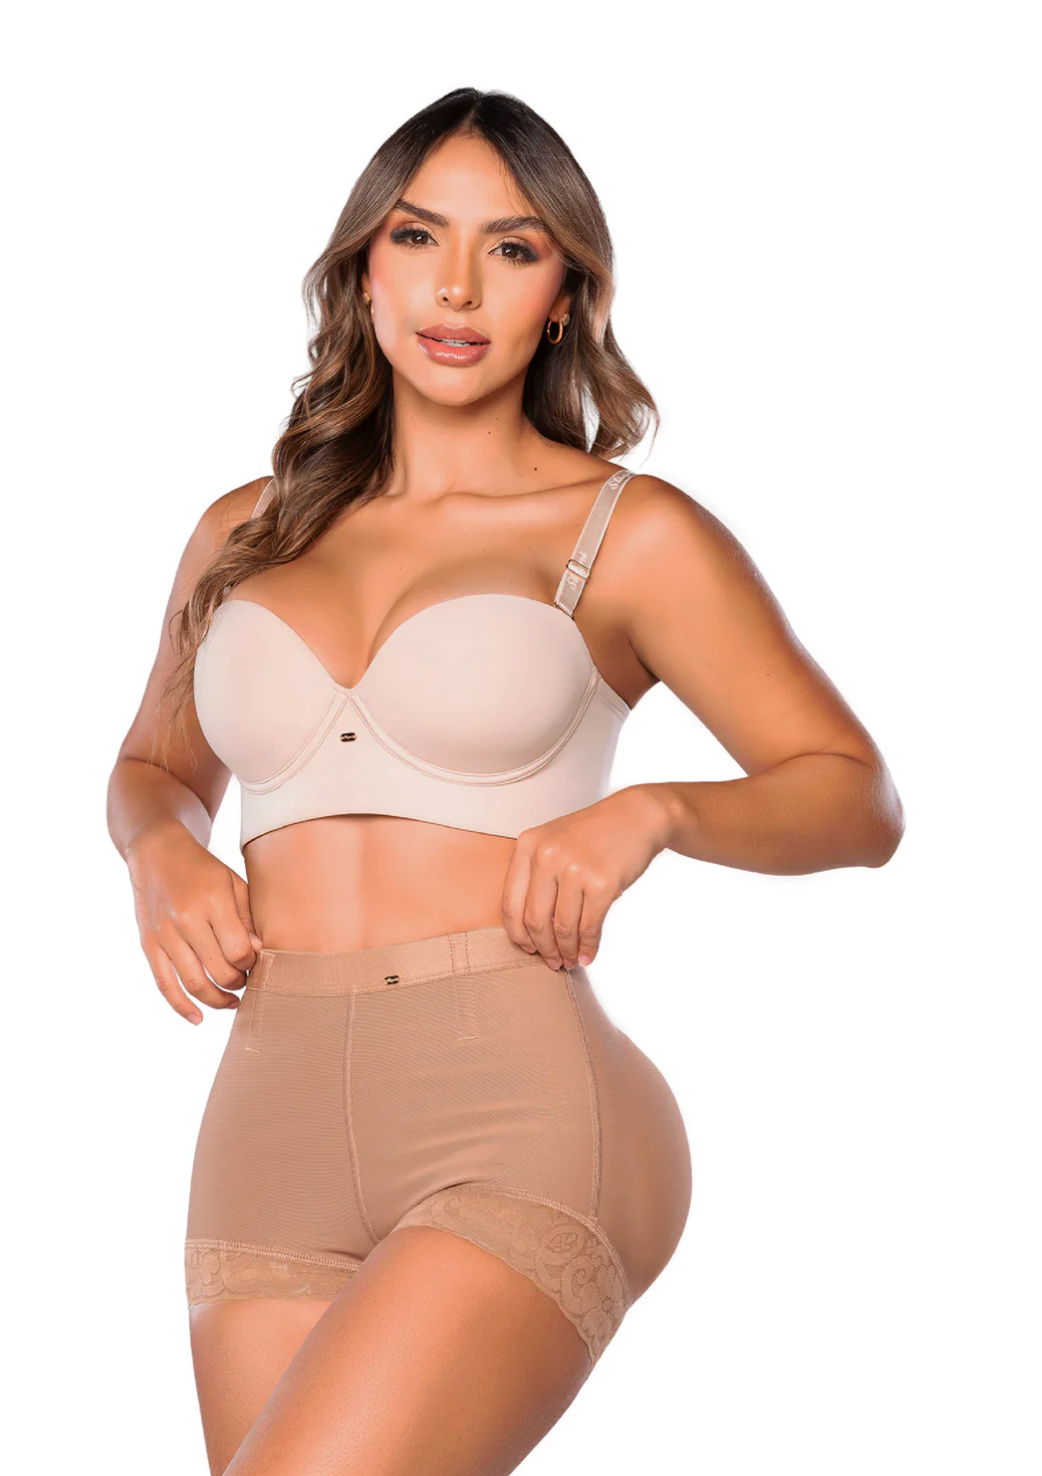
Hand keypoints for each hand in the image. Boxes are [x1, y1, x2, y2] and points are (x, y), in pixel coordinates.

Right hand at [127, 824, 263, 1025]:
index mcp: (212, 901)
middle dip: (239, 984)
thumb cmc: (203, 870)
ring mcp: (164, 934)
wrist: (157, 853)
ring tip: (232, 1002)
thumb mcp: (233, 883)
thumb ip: (247, 918)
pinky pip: (164, 984)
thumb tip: (259, 953)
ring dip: (217, 1000)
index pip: (239, 951)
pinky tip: (198, 1019)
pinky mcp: (148, 945)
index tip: (257, 963)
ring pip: (193, 983)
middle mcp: (186, 920)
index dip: (252, 964)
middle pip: (218, 971)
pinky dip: (181, 1007)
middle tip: (248, 982)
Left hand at [501, 786, 673, 970]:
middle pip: (535, 920)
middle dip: (543, 948)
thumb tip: (530, 930)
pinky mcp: (602, 883)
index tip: (527, 948)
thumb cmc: (593, 834)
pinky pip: (589, 926)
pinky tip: (588, 955)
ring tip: (570, 961)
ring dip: (566, 951)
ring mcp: (574, 869)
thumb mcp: (554, 841)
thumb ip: (536, 875)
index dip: (518, 933)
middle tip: (552, 962)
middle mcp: (547, 856)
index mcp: (528, 845)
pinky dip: (588, 947)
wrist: (636, 816)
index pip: (510, 902)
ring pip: (563, 927)